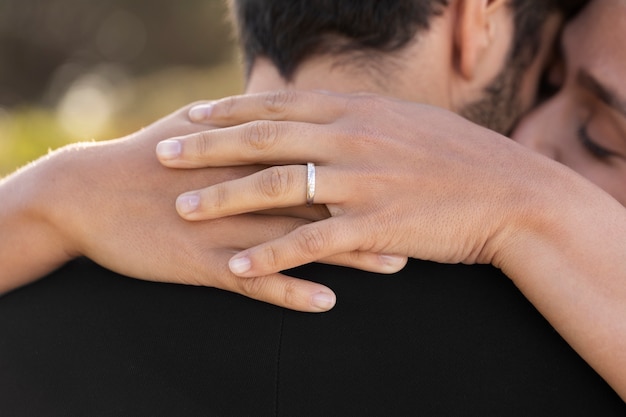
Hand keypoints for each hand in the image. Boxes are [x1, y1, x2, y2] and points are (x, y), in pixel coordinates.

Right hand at [3, 103, 403, 310]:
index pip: (317, 152)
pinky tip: (327, 302)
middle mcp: (243, 184)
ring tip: (394, 263)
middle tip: (421, 218)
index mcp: (245, 150)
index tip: (408, 171)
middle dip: (373, 207)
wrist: (86, 193)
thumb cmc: (146, 161)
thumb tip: (274, 107)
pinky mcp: (203, 260)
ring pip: (300, 240)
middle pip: (323, 196)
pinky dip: (292, 290)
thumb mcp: (195, 130)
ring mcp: (226, 224)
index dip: (365, 163)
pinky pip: (257, 281)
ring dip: (350, 253)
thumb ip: (240, 122)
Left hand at [157, 91, 558, 276]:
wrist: (510, 193)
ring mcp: (362, 181)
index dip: (231, 110)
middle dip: (207, 146)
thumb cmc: (459, 158)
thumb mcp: (406, 122)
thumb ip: (359, 118)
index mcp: (358, 111)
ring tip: (182, 208)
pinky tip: (237, 268)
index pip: (280, 106)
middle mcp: (352, 139)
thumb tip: (325, 115)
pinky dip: (270, 255)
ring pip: (277, 187)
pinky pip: (310, 243)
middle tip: (162, 153)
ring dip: (224, 197)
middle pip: (263, 139)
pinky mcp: (375, 226)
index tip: (193, 115)